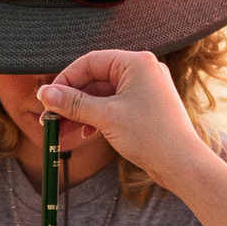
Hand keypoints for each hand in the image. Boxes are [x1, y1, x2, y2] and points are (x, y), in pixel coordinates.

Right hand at [38, 51, 202, 186]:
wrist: (182, 164)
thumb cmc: (150, 135)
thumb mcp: (105, 117)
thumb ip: (73, 103)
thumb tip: (44, 94)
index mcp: (136, 62)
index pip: (90, 62)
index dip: (65, 80)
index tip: (48, 99)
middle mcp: (142, 70)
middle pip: (95, 79)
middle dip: (71, 101)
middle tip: (51, 119)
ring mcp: (145, 89)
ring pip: (103, 96)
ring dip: (82, 112)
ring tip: (63, 131)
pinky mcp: (145, 107)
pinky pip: (115, 106)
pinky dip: (98, 118)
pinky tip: (86, 134)